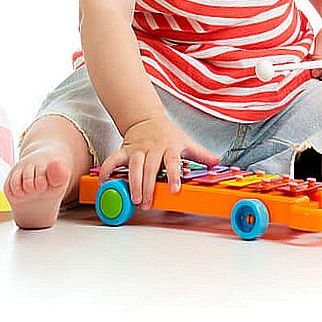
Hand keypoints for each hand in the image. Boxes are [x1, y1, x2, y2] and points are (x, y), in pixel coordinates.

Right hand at [100, 116, 221, 208]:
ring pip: (133, 166)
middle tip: (147, 203)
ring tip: (134, 198)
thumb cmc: (167, 134)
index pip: (173, 162)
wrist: (145, 117)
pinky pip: (113, 160)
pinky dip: (107, 170)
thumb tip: (217, 161)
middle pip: (150, 168)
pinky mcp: (124, 150)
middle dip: (148, 187)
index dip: (174, 175)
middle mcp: (153, 148)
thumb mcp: (186, 141)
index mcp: (170, 147)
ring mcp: (137, 149)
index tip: (174, 190)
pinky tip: (104, 182)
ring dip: (132, 183)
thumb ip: (201, 154)